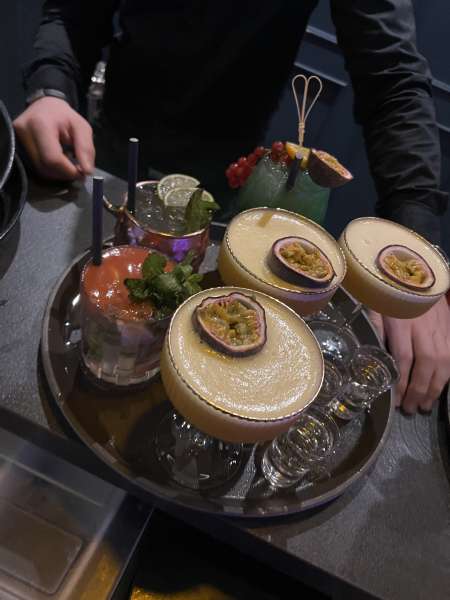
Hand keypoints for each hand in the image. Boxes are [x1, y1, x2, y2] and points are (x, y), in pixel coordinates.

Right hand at [13, 97, 94, 180]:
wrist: (44, 107)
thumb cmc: (63, 116)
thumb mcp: (81, 127)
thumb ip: (86, 148)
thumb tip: (87, 171)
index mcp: (40, 124)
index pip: (52, 158)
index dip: (68, 170)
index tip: (82, 172)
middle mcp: (24, 132)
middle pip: (45, 167)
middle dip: (64, 174)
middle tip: (77, 171)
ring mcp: (17, 140)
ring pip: (39, 170)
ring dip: (58, 174)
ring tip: (69, 165)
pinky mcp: (16, 146)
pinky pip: (35, 166)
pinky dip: (50, 170)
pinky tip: (59, 164)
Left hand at [368, 296, 449, 412]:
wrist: (420, 273)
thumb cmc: (391, 290)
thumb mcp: (376, 305)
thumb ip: (375, 327)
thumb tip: (374, 352)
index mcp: (402, 323)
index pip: (404, 358)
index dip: (402, 382)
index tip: (397, 400)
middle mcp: (424, 329)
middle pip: (426, 365)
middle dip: (419, 391)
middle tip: (412, 409)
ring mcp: (441, 330)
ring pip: (443, 364)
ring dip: (435, 387)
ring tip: (425, 405)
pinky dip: (447, 375)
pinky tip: (440, 387)